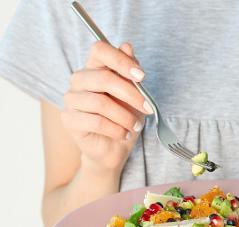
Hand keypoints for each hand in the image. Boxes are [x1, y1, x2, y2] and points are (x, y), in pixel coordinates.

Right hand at [62, 41, 152, 172]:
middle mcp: (79, 80)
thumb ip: (131, 72)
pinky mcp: (69, 120)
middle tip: (148, 107)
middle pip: (103, 77)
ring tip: (136, 126)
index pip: (100, 49)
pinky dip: (116, 129)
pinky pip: (95, 122)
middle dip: (131, 94)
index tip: (141, 76)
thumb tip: (127, 46)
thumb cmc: (125, 118)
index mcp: (95, 67)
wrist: (116, 148)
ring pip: (100, 102)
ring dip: (125, 116)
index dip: (121, 60)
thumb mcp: (135, 94)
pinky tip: (124, 134)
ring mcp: (71, 99)